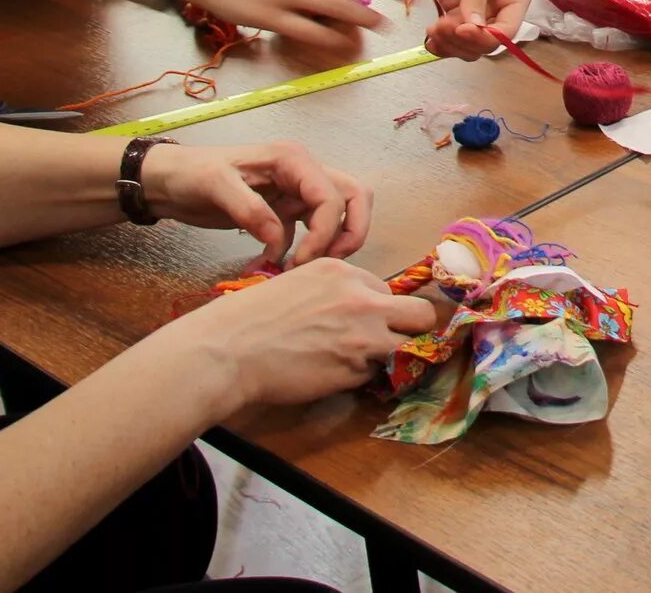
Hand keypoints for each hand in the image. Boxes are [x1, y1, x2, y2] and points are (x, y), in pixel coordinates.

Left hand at [143, 140, 371, 267]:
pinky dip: (297, 252)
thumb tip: (278, 241)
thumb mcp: (216, 186)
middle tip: (328, 262)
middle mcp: (302, 172)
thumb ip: (249, 210)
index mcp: (293, 160)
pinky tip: (270, 268)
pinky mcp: (283, 211)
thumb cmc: (191, 173)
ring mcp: (295, 191)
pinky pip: (306, 233)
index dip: (325, 232)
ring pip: (337, 214)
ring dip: (329, 243)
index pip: (332, 196)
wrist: (168, 180)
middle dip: (350, 232)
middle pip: (353, 197)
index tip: (301, 261)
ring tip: (301, 269)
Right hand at [164, 258, 439, 414]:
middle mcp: (362, 298)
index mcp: (343, 272)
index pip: (385, 289)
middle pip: (420, 314)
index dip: (377, 310)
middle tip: (390, 344)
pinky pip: (377, 374)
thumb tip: (354, 313)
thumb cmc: (250, 320)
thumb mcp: (297, 286)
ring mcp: (364, 333)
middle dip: (409, 330)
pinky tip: (335, 376)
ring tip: (361, 364)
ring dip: (391, 357)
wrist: (230, 350)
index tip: (361, 324)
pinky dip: (363, 378)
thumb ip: (333, 293)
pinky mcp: (357, 368)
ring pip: (408, 347)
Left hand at [414, 0, 529, 57]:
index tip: (463, 29)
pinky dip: (441, 43)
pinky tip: (430, 39)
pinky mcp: (455, 12)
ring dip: (451, 44)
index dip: (485, 37)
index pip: (507, 31)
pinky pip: (452, 38)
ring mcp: (475, 13)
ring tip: (434, 29)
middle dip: (464, 41)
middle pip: (486, 44)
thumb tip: (473, 26)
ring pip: (468, 46)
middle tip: (443, 27)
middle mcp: (498, 9)